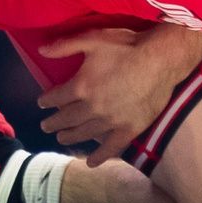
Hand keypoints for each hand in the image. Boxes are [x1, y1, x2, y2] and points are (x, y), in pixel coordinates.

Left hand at [36, 26, 201, 164]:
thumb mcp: (93, 39)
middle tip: (45, 126)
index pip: (56, 97)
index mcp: (81, 86)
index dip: (46, 100)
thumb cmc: (126, 47)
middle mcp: (92, 108)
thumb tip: (40, 50)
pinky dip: (100, 156)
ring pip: (84, 133)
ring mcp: (111, 121)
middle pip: (67, 118)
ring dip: (70, 137)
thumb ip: (65, 46)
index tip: (42, 102)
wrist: (161, 59)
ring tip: (61, 138)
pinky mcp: (129, 129)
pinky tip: (91, 163)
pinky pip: (111, 147)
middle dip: (54, 122)